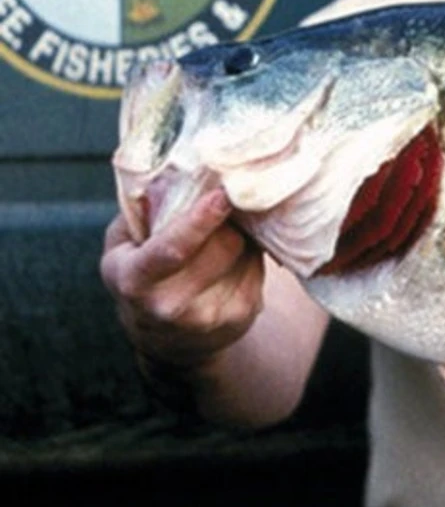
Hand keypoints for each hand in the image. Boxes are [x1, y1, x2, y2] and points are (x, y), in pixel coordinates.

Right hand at [100, 188, 265, 372]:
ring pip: (245, 252)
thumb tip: (176, 168)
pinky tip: (234, 256)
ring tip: (223, 233)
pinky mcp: (240, 317)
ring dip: (240, 235)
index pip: (172, 248)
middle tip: (224, 203)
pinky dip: (251, 253)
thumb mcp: (124, 244)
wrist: (166, 338)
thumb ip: (142, 210)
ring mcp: (208, 316)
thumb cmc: (143, 272)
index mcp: (133, 280)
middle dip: (227, 220)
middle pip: (222, 245)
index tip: (222, 195)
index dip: (200, 220)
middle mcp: (169, 305)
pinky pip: (259, 266)